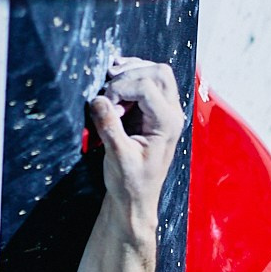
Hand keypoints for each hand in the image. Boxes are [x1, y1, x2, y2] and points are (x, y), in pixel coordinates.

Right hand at [87, 55, 182, 225]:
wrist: (136, 198)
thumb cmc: (131, 183)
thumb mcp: (117, 156)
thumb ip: (109, 126)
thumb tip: (98, 100)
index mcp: (167, 124)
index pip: (147, 86)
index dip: (121, 88)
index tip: (106, 105)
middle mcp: (172, 114)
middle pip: (159, 73)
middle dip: (130, 74)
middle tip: (108, 89)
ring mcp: (166, 111)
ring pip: (156, 73)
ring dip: (131, 72)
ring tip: (110, 84)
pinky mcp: (155, 112)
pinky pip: (149, 82)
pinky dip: (132, 77)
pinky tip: (115, 83)